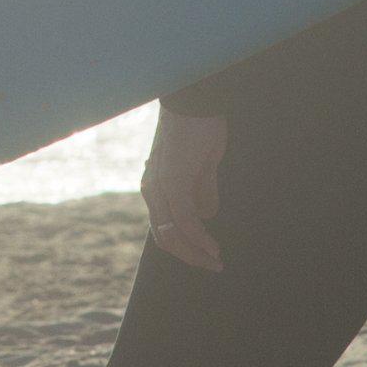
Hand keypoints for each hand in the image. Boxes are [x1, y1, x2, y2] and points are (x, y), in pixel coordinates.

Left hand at [143, 106, 228, 271]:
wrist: (194, 100)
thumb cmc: (199, 127)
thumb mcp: (202, 164)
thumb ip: (202, 188)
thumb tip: (208, 214)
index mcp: (155, 186)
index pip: (163, 229)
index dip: (183, 248)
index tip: (204, 258)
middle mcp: (151, 189)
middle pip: (165, 237)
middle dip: (190, 257)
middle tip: (212, 266)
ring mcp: (159, 186)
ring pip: (172, 233)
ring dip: (195, 252)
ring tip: (215, 261)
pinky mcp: (173, 180)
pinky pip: (185, 219)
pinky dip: (199, 238)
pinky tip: (213, 247)